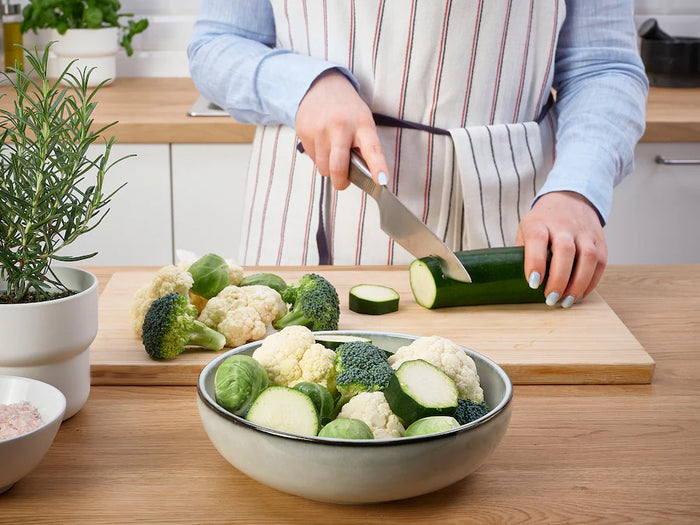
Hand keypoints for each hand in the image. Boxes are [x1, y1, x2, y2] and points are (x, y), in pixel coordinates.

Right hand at [295, 69, 389, 189]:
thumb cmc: (347, 110)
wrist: (321, 86)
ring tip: (332, 153)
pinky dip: (318, 157)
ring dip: (329, 168)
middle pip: (338, 167)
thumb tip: (362, 176)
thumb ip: (364, 146)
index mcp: (362, 124)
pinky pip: (312, 159)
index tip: (382, 181)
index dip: (378, 167)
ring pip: (323, 168)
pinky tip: (321, 142)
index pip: (372, 149)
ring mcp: (320, 130)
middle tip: (343, 183)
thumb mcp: (362, 122)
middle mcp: (341, 126)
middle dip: (341, 182)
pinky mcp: (304, 132)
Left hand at [515, 191, 606, 307]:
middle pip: (565, 251)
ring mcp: (584, 232)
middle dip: (559, 279)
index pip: (537, 239)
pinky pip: (600, 263)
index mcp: (539, 223)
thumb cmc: (542, 221)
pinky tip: (579, 294)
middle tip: (551, 299)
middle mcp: (563, 226)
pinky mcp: (599, 240)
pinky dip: (591, 282)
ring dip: (578, 284)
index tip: (533, 283)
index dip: (535, 262)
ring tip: (566, 302)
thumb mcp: (525, 229)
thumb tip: (515, 281)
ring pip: (587, 257)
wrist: (570, 199)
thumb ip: (521, 252)